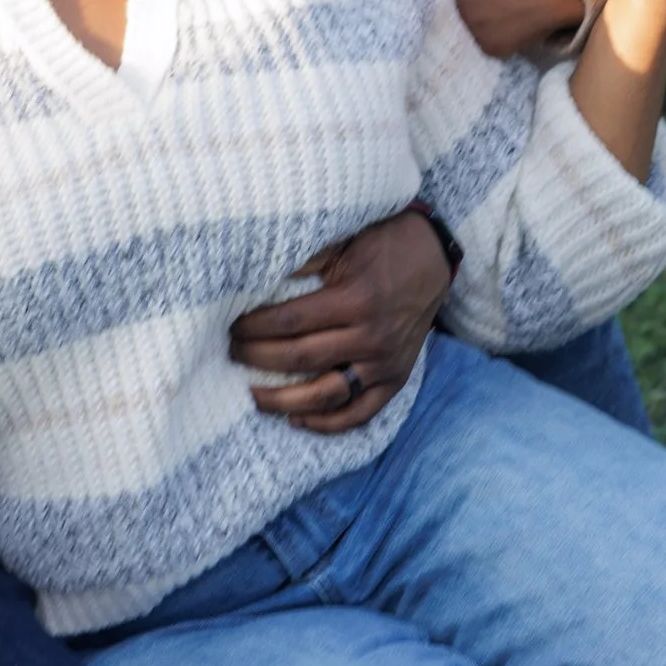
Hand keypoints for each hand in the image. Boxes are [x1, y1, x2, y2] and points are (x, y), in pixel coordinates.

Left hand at [228, 209, 452, 432]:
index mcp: (355, 299)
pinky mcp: (396, 379)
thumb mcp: (342, 242)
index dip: (254, 327)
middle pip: (301, 358)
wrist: (433, 256)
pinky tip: (297, 418)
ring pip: (327, 395)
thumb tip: (254, 277)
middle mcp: (371, 336)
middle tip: (233, 353)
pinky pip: (360, 413)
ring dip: (284, 400)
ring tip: (253, 395)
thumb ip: (304, 261)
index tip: (233, 327)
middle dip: (258, 358)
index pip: (290, 322)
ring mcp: (385, 362)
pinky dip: (328, 423)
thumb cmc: (382, 244)